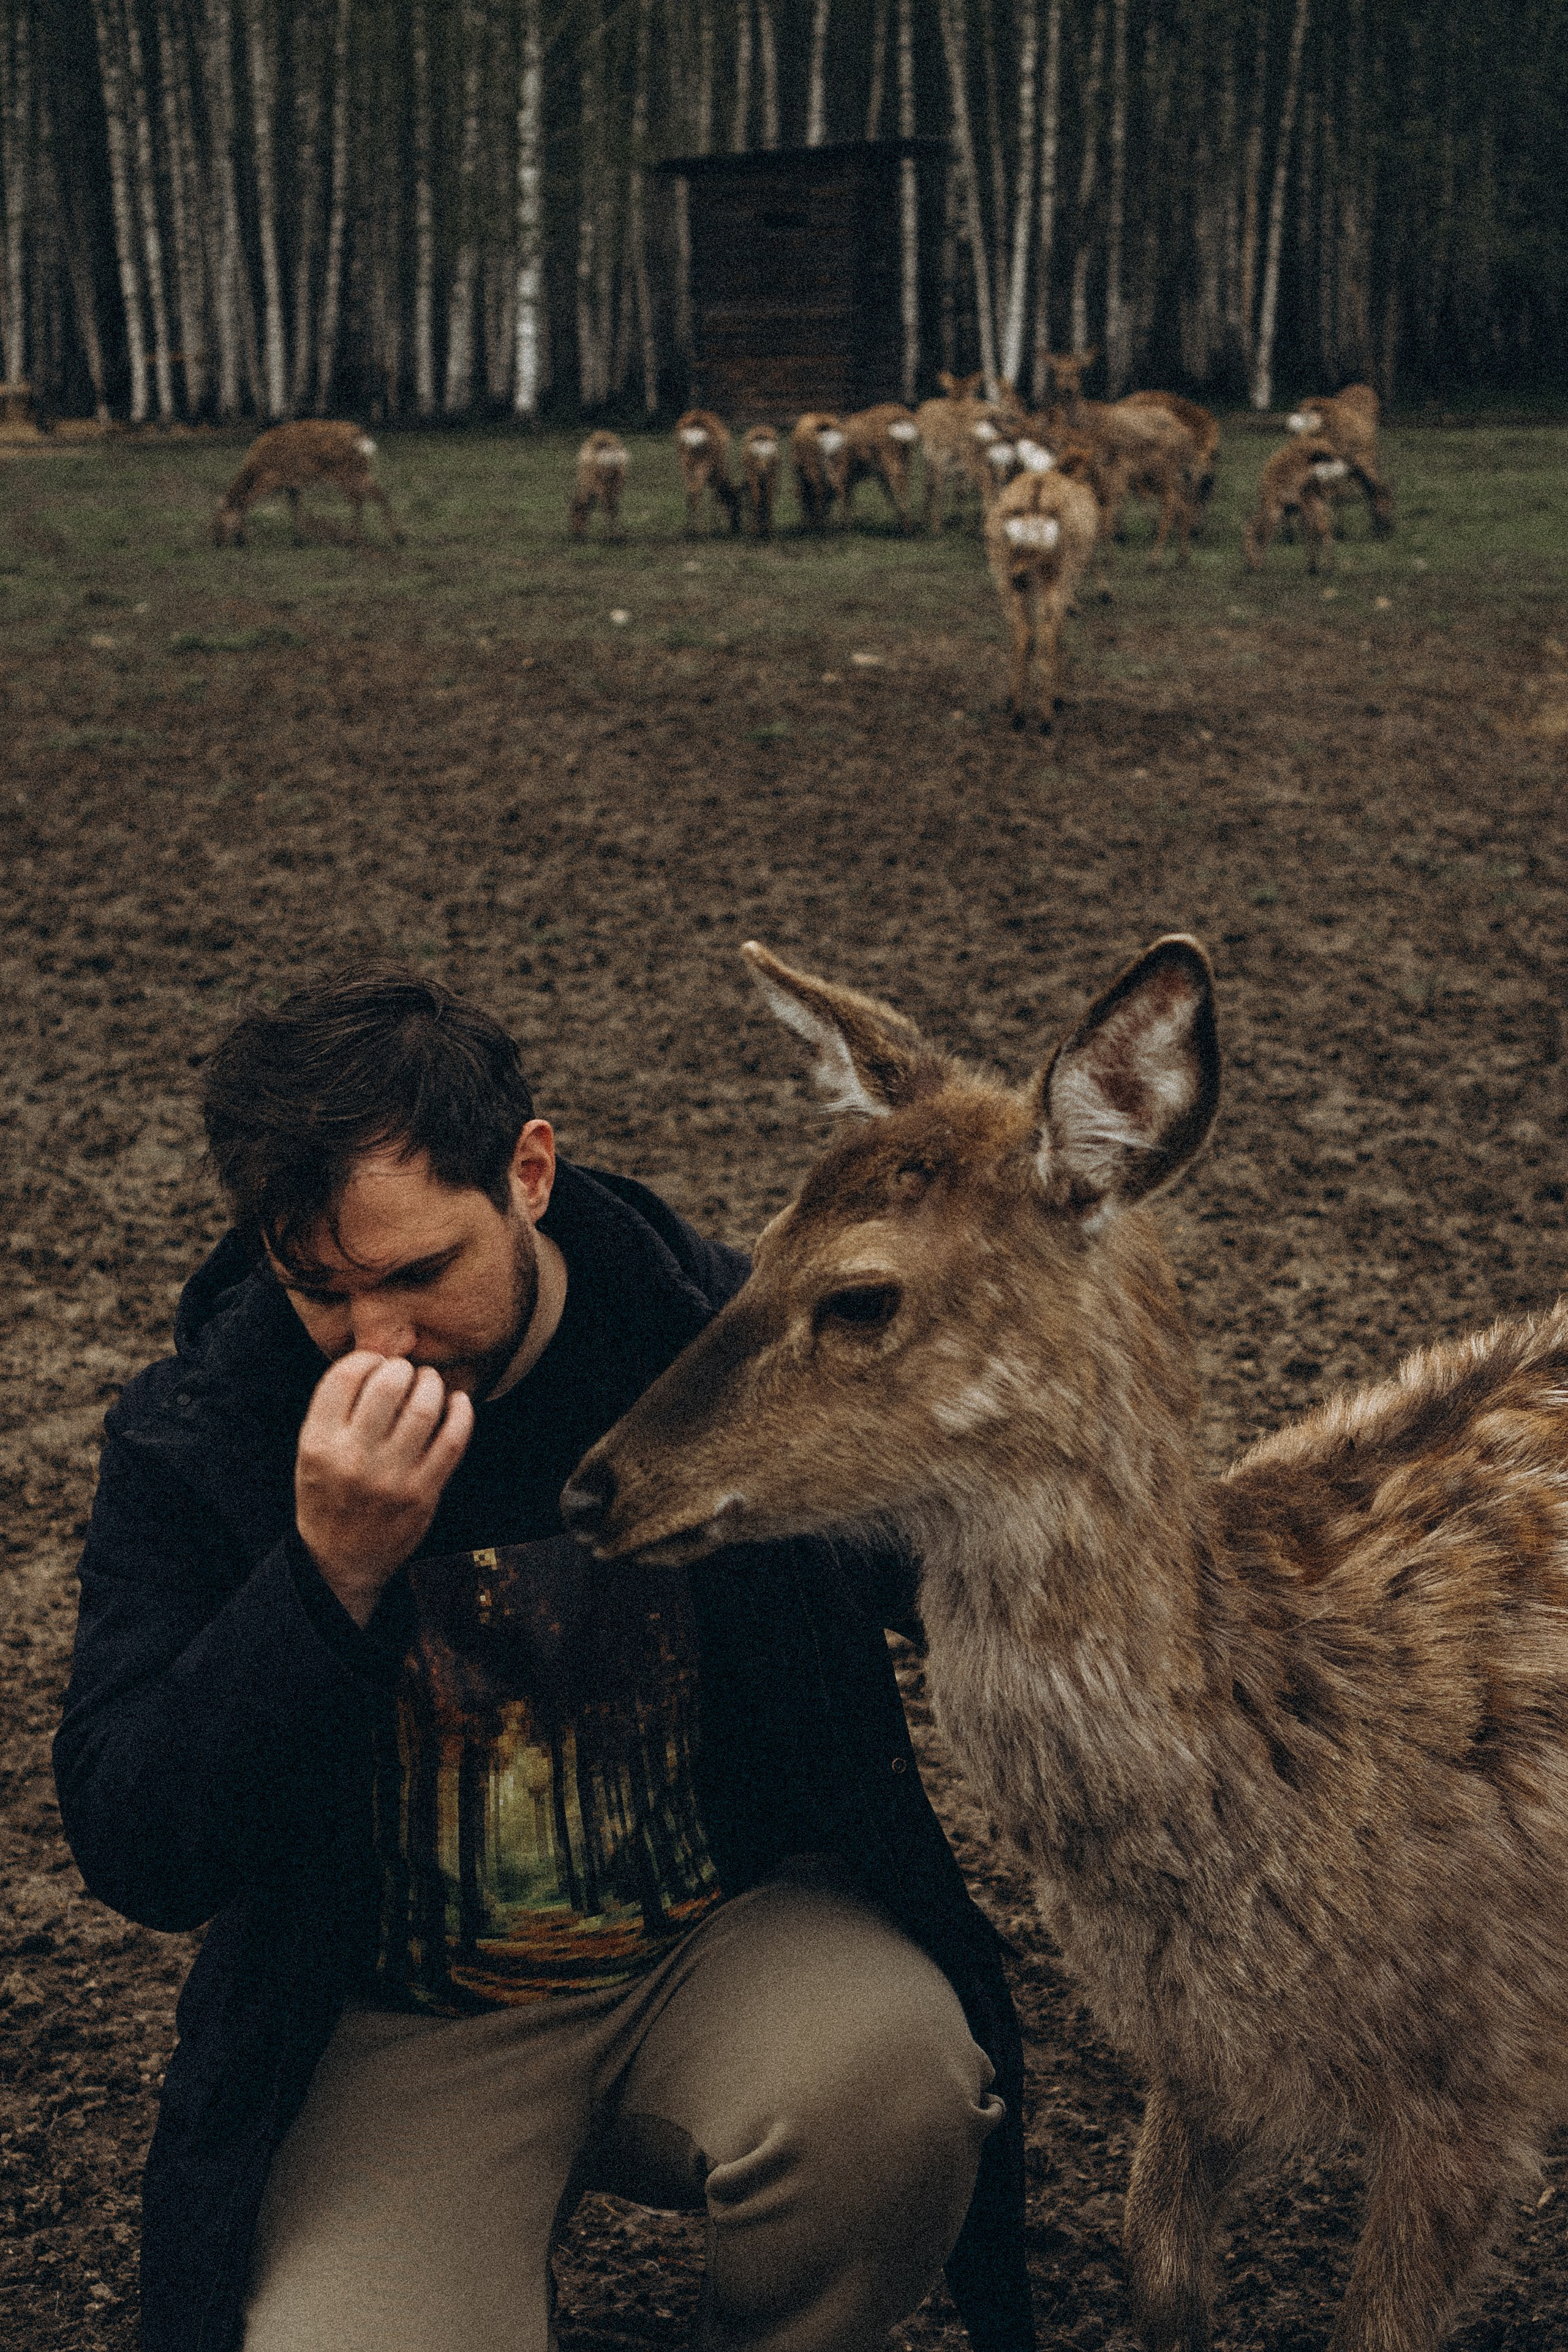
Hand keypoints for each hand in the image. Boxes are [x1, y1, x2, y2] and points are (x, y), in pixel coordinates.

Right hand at [295, 1352, 474, 1627]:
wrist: (339, 1561)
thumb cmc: (328, 1496)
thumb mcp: (312, 1454)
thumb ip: (337, 1412)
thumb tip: (381, 1360)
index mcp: (319, 1443)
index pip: (344, 1377)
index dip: (366, 1358)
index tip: (376, 1362)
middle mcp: (353, 1458)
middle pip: (387, 1386)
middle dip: (402, 1368)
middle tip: (407, 1371)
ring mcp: (391, 1478)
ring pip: (423, 1409)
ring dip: (432, 1385)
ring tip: (430, 1383)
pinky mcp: (423, 1493)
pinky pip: (452, 1441)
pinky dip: (460, 1414)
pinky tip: (458, 1403)